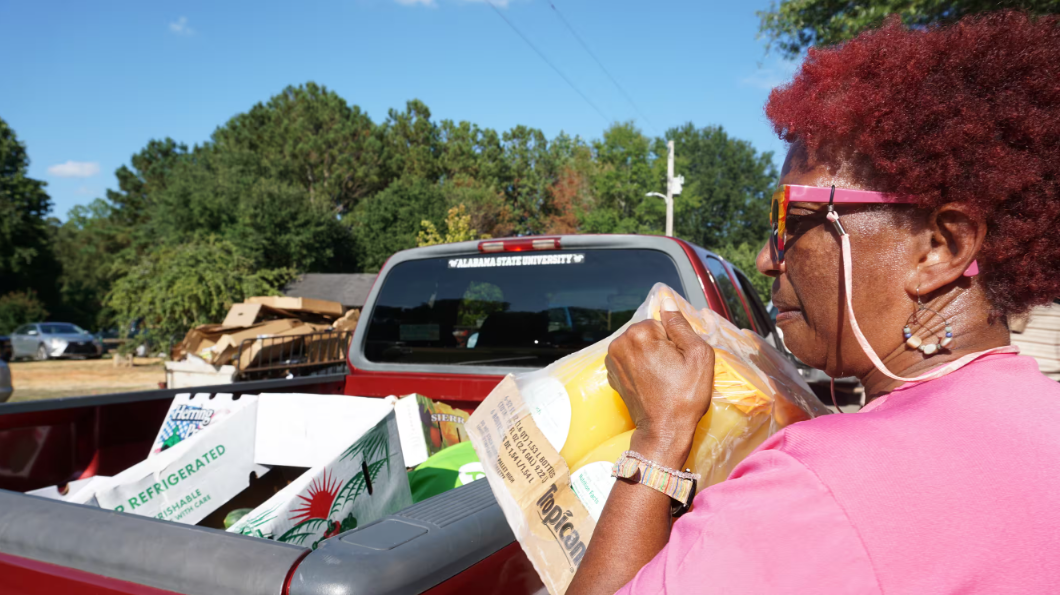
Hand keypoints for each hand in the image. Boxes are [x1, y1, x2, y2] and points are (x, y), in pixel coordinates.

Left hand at [605, 297, 714, 467]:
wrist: (664, 430)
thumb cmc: (685, 395)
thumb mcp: (697, 356)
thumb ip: (680, 324)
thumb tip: (666, 298)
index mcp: (639, 334)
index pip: (662, 324)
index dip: (675, 342)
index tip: (678, 363)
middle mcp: (619, 343)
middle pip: (648, 333)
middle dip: (661, 347)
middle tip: (672, 372)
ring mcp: (611, 360)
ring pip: (638, 346)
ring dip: (650, 357)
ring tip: (662, 379)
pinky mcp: (611, 374)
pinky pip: (630, 360)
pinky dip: (640, 367)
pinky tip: (650, 383)